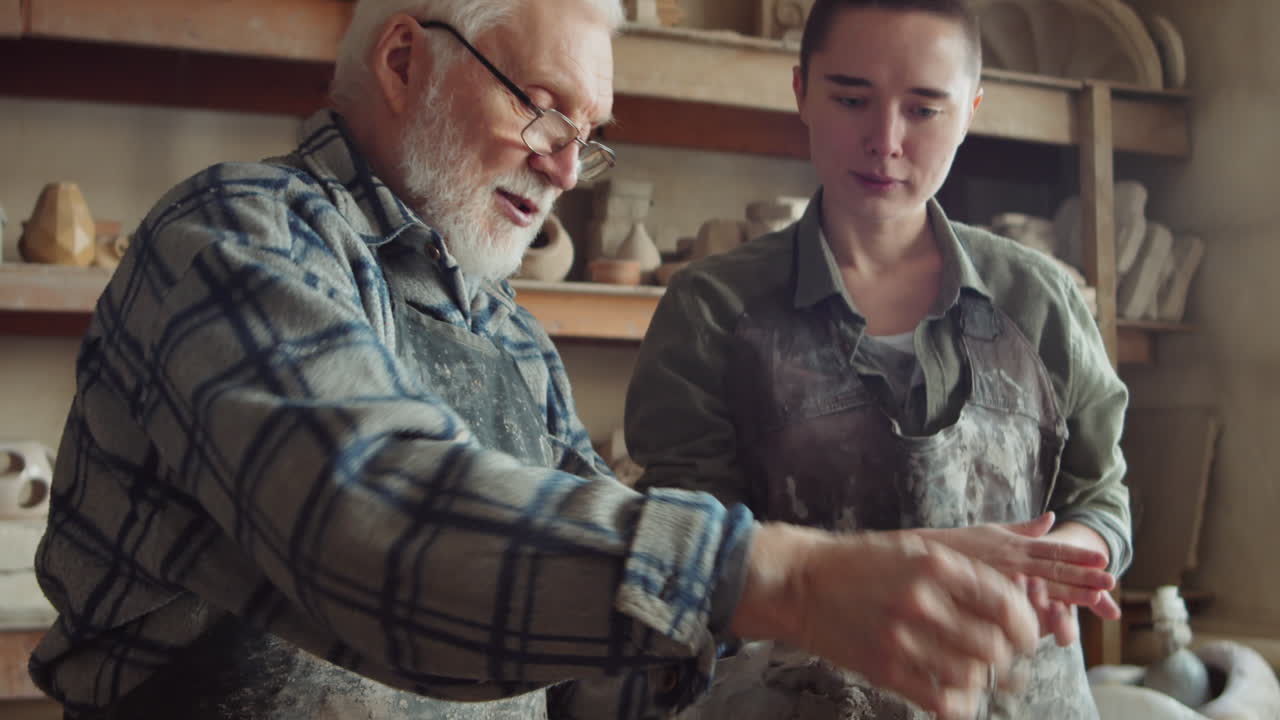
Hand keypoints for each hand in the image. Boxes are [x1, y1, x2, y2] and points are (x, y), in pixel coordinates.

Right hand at [731, 524, 1039, 719]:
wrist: (799, 583)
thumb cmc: (859, 564)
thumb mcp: (913, 550)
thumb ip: (962, 573)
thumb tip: (1013, 605)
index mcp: (934, 566)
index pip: (1006, 604)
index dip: (1027, 625)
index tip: (1025, 634)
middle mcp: (921, 602)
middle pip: (995, 646)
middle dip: (1008, 655)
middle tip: (1002, 655)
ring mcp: (901, 639)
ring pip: (973, 677)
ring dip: (982, 679)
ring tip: (974, 670)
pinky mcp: (884, 670)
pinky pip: (942, 701)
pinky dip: (959, 703)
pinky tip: (956, 693)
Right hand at [919, 512, 1113, 607]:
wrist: (920, 554)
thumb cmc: (958, 545)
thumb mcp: (992, 531)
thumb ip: (1024, 529)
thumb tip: (1052, 517)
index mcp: (1015, 545)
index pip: (1053, 550)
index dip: (1079, 556)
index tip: (1104, 560)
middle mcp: (1010, 560)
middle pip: (1053, 569)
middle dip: (1084, 576)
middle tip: (1111, 582)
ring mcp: (998, 578)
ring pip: (1040, 588)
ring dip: (1070, 594)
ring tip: (1098, 598)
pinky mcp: (984, 593)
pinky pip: (1013, 605)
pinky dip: (1035, 613)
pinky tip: (1055, 623)